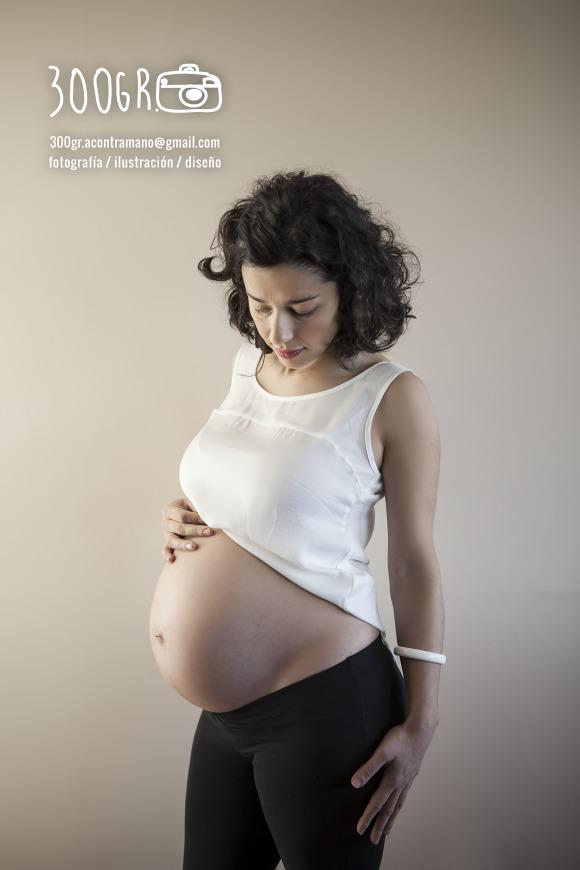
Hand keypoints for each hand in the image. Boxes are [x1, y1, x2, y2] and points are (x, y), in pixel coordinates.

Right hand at [161, 497, 214, 561]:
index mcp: (170, 510)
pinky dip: (167, 555)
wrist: (180, 511)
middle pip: (179, 528)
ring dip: (183, 544)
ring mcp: (166, 533)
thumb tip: (209, 516)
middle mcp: (166, 522)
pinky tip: (172, 560)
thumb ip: (197, 508)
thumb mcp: (191, 503)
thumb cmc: (189, 507)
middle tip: (209, 532)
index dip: (195, 518)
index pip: (182, 516)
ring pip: (172, 540)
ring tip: (194, 547)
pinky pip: (166, 550)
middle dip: (195, 530)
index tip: (208, 520)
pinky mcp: (167, 542)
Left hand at [350, 719, 437, 844]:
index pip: (377, 803)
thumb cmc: (400, 739)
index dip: (368, 816)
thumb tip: (355, 783)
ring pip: (398, 805)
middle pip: (388, 809)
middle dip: (380, 825)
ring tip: (387, 831)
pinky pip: (404, 796)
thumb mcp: (382, 751)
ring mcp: (407, 780)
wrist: (421, 730)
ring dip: (391, 818)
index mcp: (392, 780)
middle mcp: (400, 784)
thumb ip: (369, 767)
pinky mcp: (411, 774)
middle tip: (373, 840)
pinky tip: (398, 806)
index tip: (360, 830)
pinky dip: (399, 806)